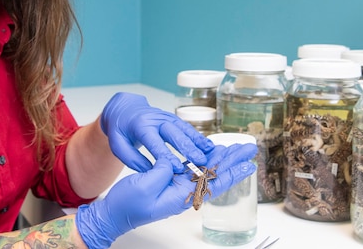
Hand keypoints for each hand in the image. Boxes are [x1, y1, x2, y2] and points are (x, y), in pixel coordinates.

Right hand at [75, 141, 256, 248]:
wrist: (113, 214)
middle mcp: (184, 192)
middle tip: (249, 149)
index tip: (248, 164)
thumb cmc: (127, 204)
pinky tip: (212, 154)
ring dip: (222, 159)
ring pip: (206, 171)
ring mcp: (178, 188)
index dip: (231, 172)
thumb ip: (162, 171)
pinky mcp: (170, 183)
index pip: (213, 182)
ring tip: (236, 148)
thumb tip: (173, 160)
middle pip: (215, 175)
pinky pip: (193, 170)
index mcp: (180, 195)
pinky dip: (204, 160)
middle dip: (233, 161)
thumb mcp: (144, 186)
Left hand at [99, 92, 210, 171]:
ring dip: (197, 142)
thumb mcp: (119, 146)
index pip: (155, 142)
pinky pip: (187, 127)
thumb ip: (133, 160)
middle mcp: (156, 119)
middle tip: (200, 161)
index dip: (167, 155)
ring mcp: (166, 117)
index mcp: (140, 126)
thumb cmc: (121, 130)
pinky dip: (198, 137)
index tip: (177, 168)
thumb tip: (151, 172)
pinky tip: (208, 146)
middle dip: (188, 148)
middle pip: (174, 134)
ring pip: (184, 129)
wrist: (125, 110)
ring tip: (209, 154)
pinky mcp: (173, 119)